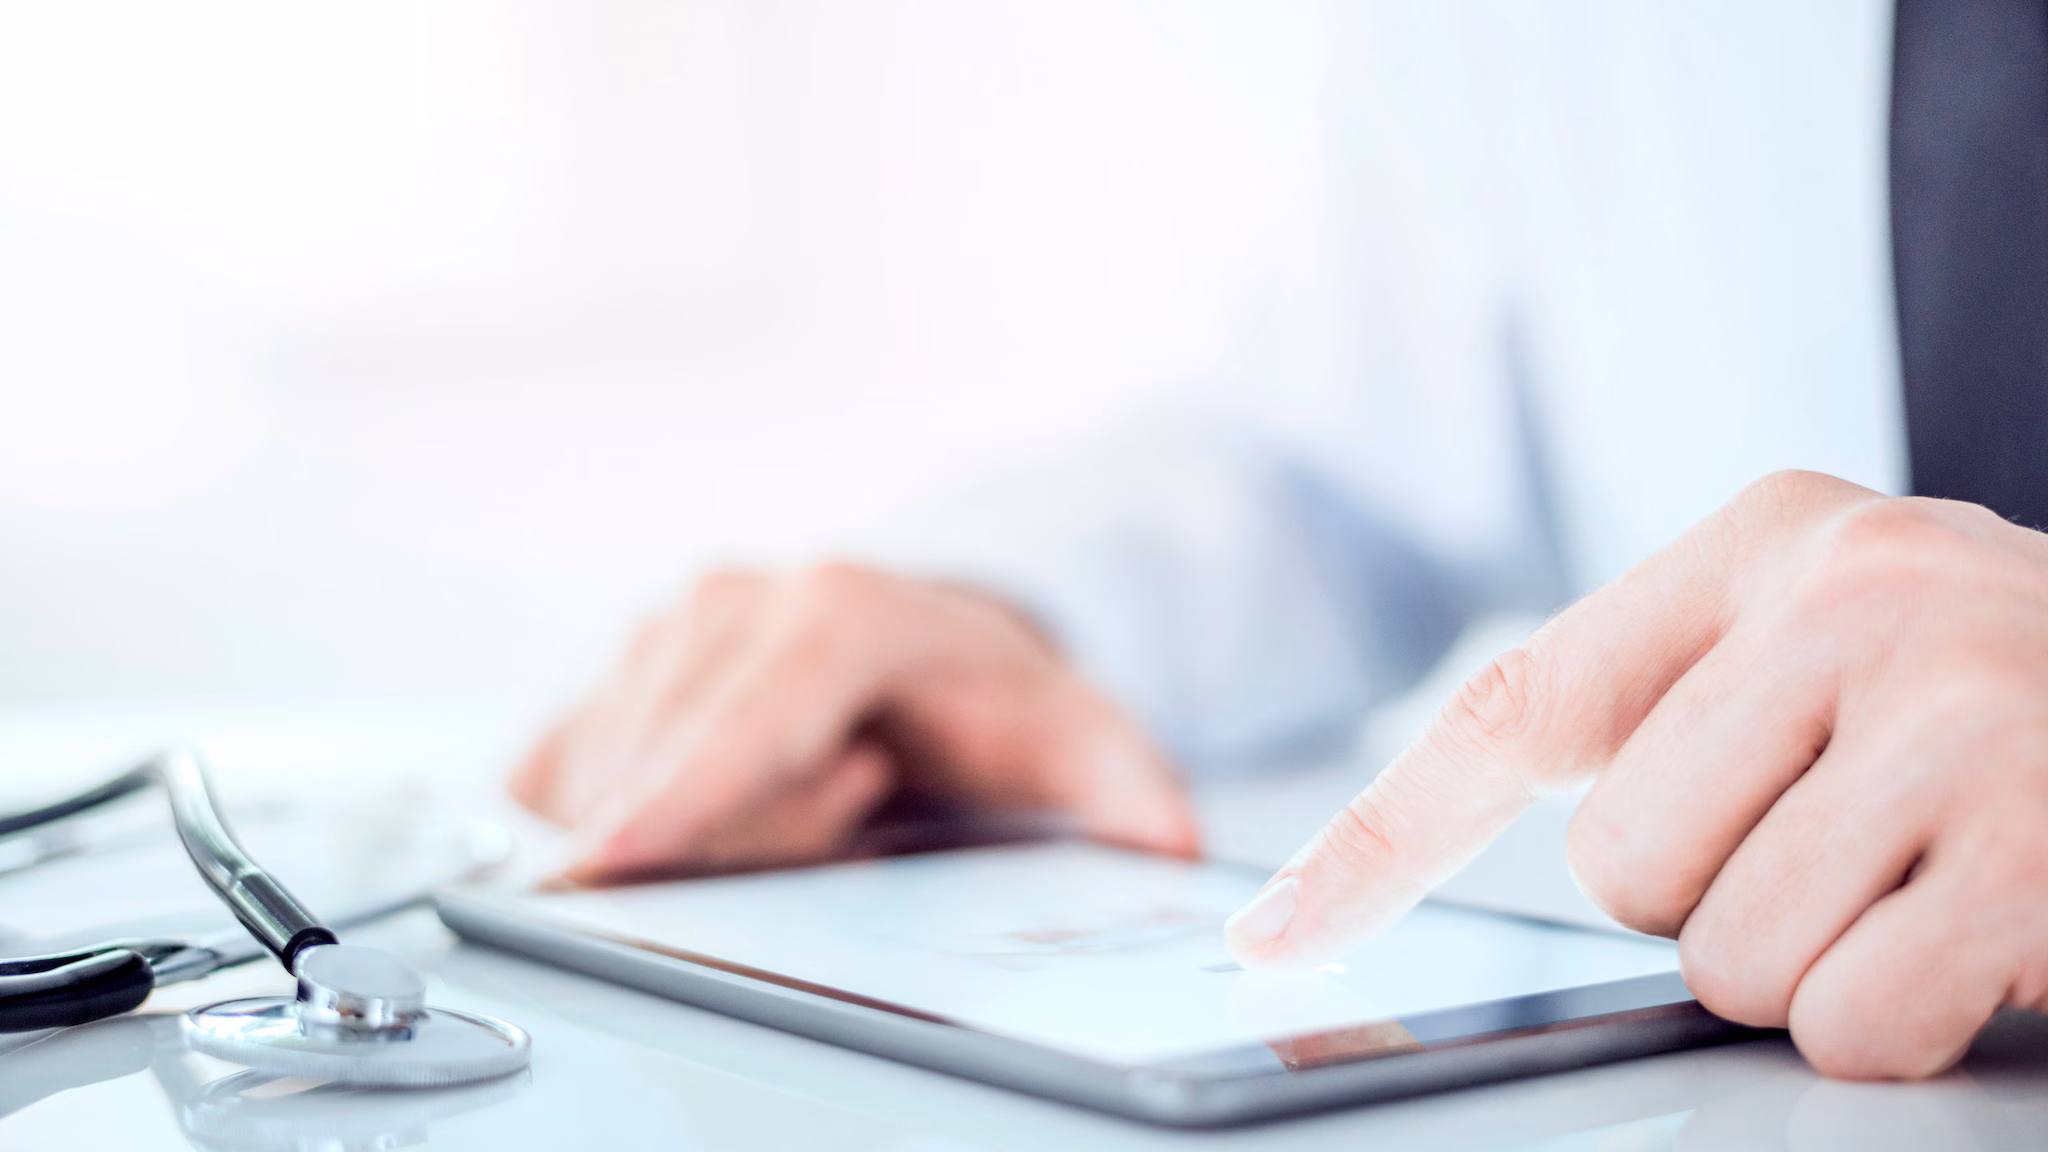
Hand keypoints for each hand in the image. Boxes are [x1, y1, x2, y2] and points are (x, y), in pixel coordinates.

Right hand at [509, 562, 1197, 882]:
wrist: (930, 641)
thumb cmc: (988, 696)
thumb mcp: (1075, 734)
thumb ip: (1124, 785)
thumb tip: (1167, 843)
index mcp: (844, 607)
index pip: (751, 708)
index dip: (688, 791)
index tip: (616, 864)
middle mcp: (737, 602)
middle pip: (678, 772)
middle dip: (742, 842)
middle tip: (858, 807)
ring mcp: (662, 634)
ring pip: (615, 786)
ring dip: (698, 836)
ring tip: (822, 791)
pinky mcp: (609, 680)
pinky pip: (571, 787)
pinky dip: (635, 827)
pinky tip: (727, 802)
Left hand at [1225, 470, 2047, 1078]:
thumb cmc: (2008, 697)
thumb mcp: (1843, 640)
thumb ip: (1686, 708)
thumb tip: (1439, 864)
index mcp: (1771, 538)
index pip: (1514, 705)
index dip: (1378, 837)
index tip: (1273, 937)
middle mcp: (1854, 593)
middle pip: (1626, 866)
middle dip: (1724, 896)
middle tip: (1855, 840)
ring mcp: (1959, 708)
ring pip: (1729, 958)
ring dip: (1823, 961)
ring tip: (1930, 872)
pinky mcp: (2036, 841)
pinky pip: (1851, 1022)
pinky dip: (1907, 1019)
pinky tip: (1989, 928)